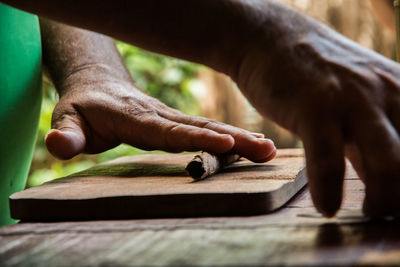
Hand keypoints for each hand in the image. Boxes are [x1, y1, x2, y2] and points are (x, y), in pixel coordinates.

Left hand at [45, 66, 275, 161]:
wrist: (97, 87)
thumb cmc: (83, 108)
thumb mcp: (68, 120)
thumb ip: (66, 136)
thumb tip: (58, 144)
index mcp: (138, 119)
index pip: (171, 130)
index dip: (198, 137)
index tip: (226, 143)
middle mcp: (161, 117)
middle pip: (202, 127)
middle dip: (234, 139)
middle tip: (266, 150)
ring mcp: (172, 118)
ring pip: (210, 126)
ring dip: (240, 138)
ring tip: (268, 150)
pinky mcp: (178, 122)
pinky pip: (207, 129)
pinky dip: (231, 137)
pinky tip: (251, 146)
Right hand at [235, 7, 399, 217]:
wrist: (271, 40)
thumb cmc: (314, 78)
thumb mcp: (356, 104)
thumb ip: (374, 143)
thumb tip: (387, 187)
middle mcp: (389, 92)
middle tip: (389, 213)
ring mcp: (352, 98)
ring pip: (389, 164)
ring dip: (384, 201)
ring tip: (371, 213)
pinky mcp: (315, 105)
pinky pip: (329, 160)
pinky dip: (329, 191)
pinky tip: (325, 207)